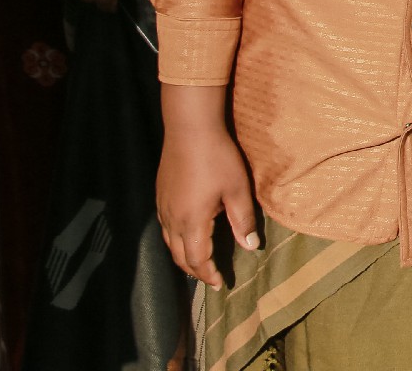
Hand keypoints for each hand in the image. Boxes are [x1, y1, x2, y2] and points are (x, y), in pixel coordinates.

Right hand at [155, 85, 259, 288]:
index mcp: (192, 222)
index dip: (208, 274)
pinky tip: (185, 235)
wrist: (189, 129)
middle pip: (180, 256)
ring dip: (184, 257)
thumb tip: (250, 247)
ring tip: (198, 262)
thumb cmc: (217, 158)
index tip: (219, 284)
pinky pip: (165, 227)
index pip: (197, 259)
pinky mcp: (160, 195)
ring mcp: (163, 207)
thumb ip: (242, 221)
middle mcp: (172, 219)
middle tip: (209, 278)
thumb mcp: (237, 190)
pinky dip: (175, 240)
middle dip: (195, 271)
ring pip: (169, 243)